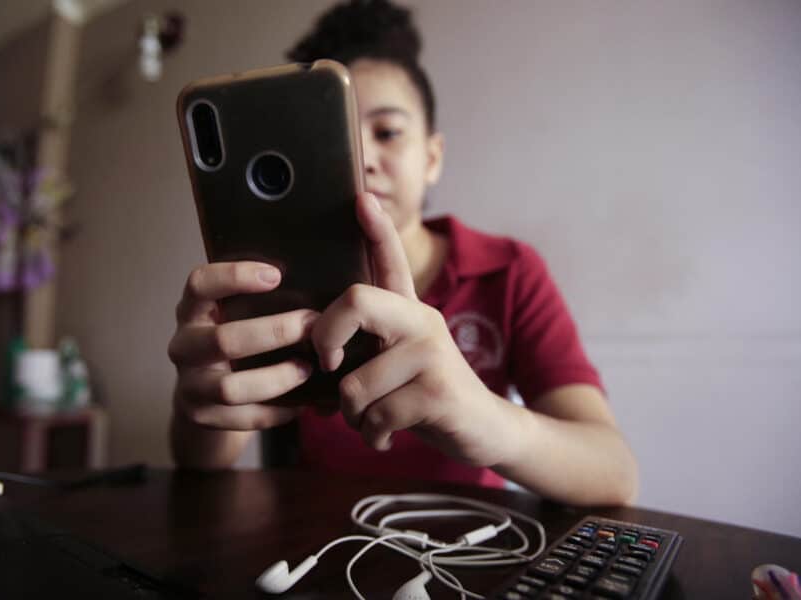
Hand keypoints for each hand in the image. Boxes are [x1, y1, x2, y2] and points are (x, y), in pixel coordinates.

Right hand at [167, 261, 316, 430]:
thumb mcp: (231, 315)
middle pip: (224, 340)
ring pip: (231, 388)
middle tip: (311, 325)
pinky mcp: (202, 416)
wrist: (204, 394)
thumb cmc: (232, 342)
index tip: (276, 276)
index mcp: (191, 311)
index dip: (234, 276)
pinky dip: (279, 410)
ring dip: (277, 378)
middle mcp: (183, 346)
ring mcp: (189, 385)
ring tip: (308, 369)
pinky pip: (245, 417)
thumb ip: (257, 302)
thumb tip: (315, 290)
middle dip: (275, 332)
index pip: (200, 284)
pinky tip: (303, 401)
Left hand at [310, 193, 523, 466]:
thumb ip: (365, 351)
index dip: (376, 229)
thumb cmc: (424, 398)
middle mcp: (421, 321)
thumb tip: (314, 359)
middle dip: (324, 337)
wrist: (485, 431)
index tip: (361, 199)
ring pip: (355, 383)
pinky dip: (371, 435)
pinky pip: (375, 416)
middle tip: (329, 363)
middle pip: (355, 301)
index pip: (391, 260)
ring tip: (370, 419)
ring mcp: (431, 353)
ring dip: (352, 415)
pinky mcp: (437, 391)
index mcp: (407, 311)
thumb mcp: (396, 365)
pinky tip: (385, 436)